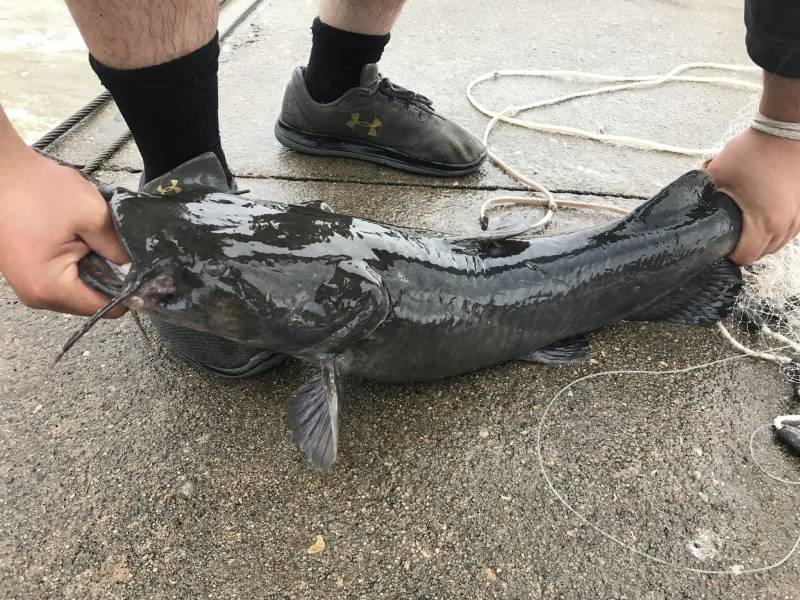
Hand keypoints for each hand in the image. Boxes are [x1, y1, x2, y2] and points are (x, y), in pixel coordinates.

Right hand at [0, 146, 128, 315]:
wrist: (0, 169)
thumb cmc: (36, 188)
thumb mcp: (91, 215)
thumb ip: (118, 248)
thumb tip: (135, 268)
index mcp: (49, 287)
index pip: (103, 306)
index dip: (127, 291)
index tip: (142, 273)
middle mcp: (35, 294)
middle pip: (90, 299)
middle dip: (108, 276)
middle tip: (112, 246)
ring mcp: (28, 284)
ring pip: (78, 287)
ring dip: (92, 266)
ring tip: (90, 237)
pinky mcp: (27, 270)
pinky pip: (63, 275)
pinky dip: (77, 259)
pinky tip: (77, 237)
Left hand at [706, 127, 799, 264]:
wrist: (787, 129)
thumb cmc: (755, 150)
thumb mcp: (718, 173)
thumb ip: (703, 194)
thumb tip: (690, 206)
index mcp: (764, 221)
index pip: (745, 257)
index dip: (729, 253)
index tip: (720, 242)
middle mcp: (786, 224)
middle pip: (761, 254)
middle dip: (743, 248)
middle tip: (729, 233)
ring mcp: (799, 217)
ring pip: (777, 245)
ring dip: (760, 241)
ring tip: (744, 227)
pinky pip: (788, 231)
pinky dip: (774, 231)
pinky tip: (761, 219)